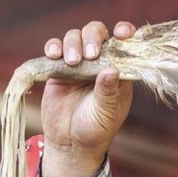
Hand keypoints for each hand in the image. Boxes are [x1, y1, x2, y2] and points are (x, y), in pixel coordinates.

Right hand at [40, 20, 136, 176]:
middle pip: (97, 33)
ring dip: (73, 43)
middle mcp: (99, 64)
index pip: (124, 46)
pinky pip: (55, 48)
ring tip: (72, 62)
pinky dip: (53, 46)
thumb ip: (108, 92)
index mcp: (118, 73)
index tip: (121, 33)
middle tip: (90, 55)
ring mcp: (78, 64)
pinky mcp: (58, 68)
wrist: (70, 143)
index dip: (124, 34)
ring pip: (75, 36)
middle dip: (93, 37)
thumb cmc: (95, 131)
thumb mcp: (105, 114)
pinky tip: (53, 55)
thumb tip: (112, 70)